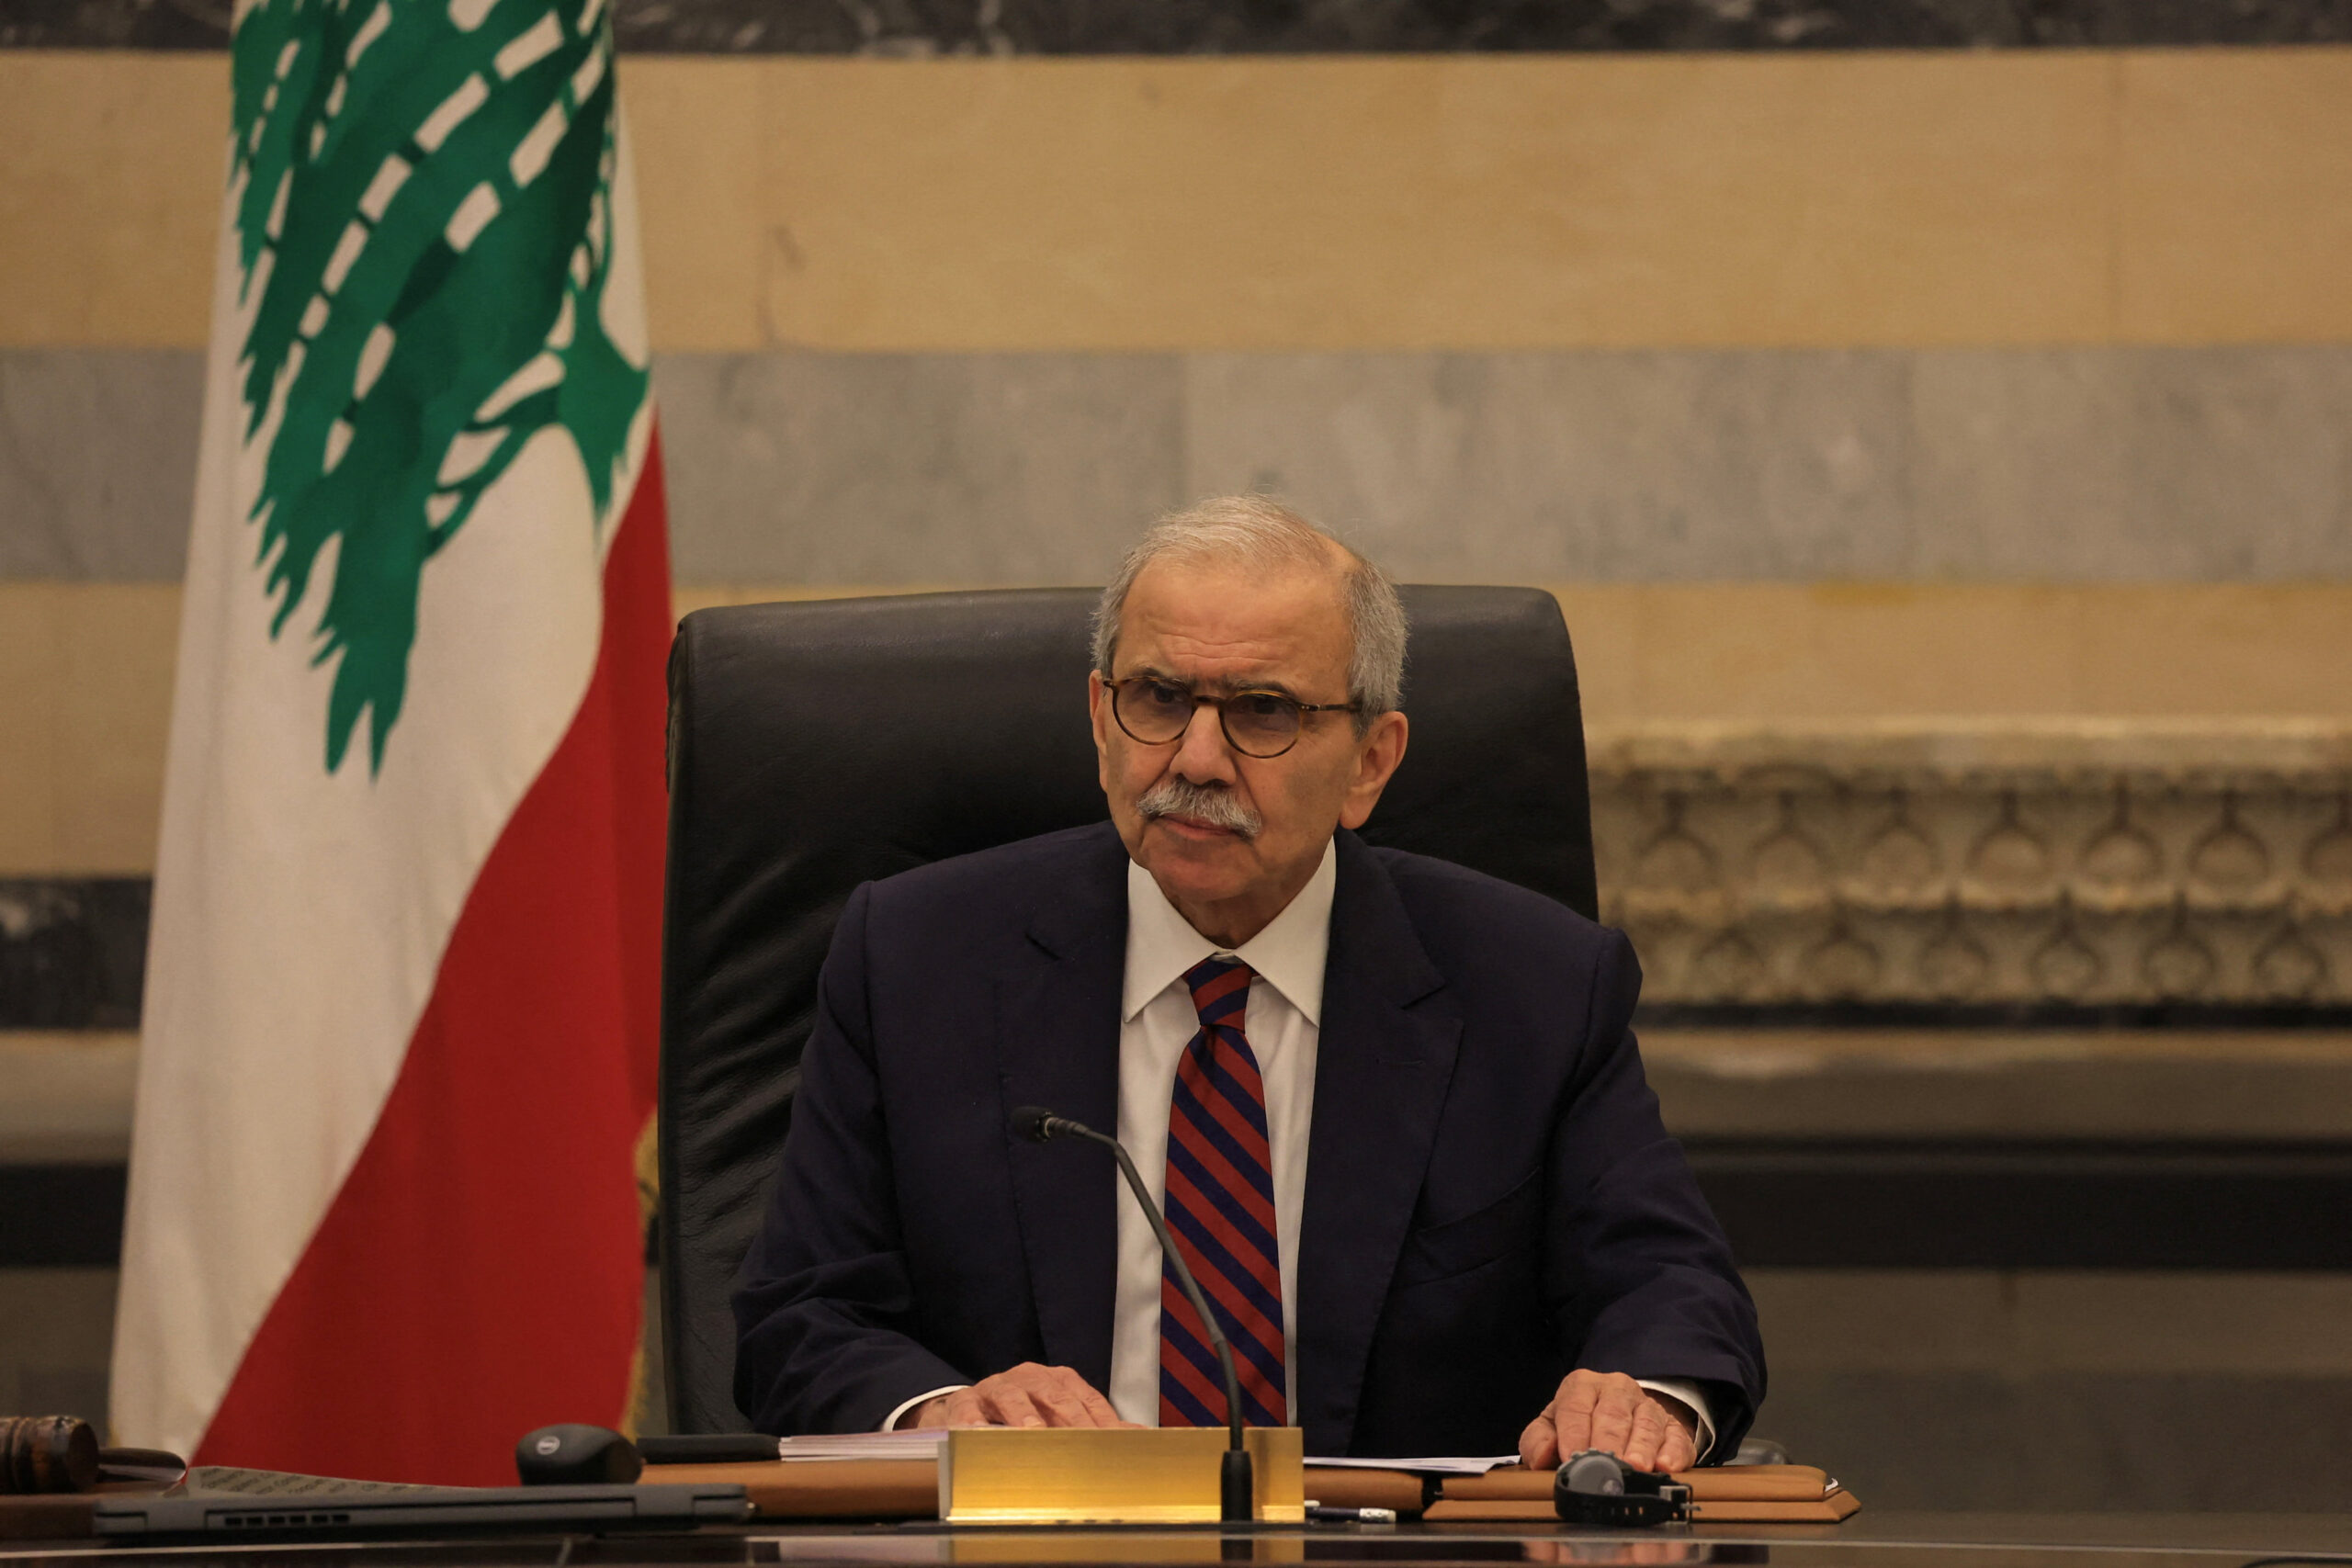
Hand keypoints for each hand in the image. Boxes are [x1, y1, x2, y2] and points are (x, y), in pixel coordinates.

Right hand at [908, 1363, 1133, 1428]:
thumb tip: (1138, 1438)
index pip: (1086, 1399)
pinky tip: (977, 1433)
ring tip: (1031, 1433)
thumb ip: (1095, 1427)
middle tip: (1080, 1440)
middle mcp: (1030, 1378)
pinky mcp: (965, 1401)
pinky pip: (967, 1409)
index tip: (1114, 1443)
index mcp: (1057, 1381)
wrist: (969, 1411)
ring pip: (1013, 1396)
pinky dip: (972, 1421)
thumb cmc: (1022, 1415)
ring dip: (1023, 1415)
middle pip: (1054, 1396)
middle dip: (1069, 1419)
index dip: (1101, 1421)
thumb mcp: (1058, 1418)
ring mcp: (997, 1388)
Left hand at [1518, 1369, 1697, 1472]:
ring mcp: (1647, 1406)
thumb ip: (1538, 1440)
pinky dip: (1672, 1452)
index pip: (1575, 1406)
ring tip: (1636, 1467)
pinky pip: (1676, 1436)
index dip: (1573, 1433)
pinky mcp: (1673, 1427)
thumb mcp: (1551, 1427)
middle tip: (1606, 1465)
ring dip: (1641, 1447)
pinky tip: (1666, 1466)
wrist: (1619, 1418)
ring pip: (1645, 1423)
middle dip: (1608, 1441)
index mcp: (1582, 1385)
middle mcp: (1617, 1389)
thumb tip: (1543, 1456)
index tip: (1571, 1456)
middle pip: (1612, 1414)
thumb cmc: (1579, 1425)